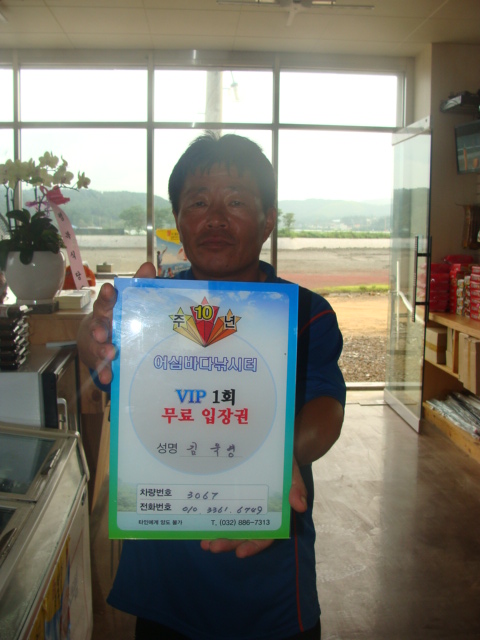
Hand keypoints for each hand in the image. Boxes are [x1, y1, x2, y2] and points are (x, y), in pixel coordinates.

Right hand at [77, 262, 155, 384]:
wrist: (98, 340)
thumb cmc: (118, 316)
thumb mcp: (127, 301)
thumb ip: (138, 285)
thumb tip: (149, 266)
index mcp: (108, 309)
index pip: (106, 300)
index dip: (108, 295)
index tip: (110, 290)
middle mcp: (100, 325)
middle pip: (98, 325)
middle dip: (99, 329)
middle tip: (103, 333)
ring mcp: (98, 343)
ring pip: (98, 346)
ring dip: (102, 351)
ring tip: (109, 355)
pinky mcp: (99, 360)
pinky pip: (101, 367)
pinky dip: (104, 372)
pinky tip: (109, 377)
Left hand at [200, 457, 306, 558]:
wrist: (271, 446)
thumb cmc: (284, 462)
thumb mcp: (292, 472)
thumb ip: (297, 488)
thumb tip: (299, 506)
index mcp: (273, 513)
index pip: (265, 535)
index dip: (253, 545)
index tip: (240, 553)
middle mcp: (257, 514)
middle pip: (244, 535)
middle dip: (229, 542)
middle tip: (213, 547)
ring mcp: (243, 506)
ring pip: (231, 527)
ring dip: (218, 537)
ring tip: (205, 544)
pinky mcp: (231, 496)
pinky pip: (222, 512)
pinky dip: (212, 521)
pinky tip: (201, 527)